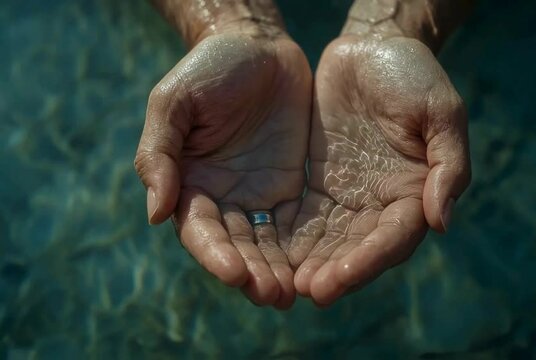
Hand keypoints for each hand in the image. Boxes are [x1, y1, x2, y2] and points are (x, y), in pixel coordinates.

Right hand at [134, 29, 311, 308]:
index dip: (214, 254)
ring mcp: (256, 194)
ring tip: (291, 293)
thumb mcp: (174, 102)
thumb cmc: (209, 69)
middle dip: (251, 272)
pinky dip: (299, 249)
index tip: (234, 272)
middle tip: (273, 295)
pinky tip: (312, 267)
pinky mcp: (288, 186)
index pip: (199, 229)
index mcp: (189, 182)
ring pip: (265, 243)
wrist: (258, 45)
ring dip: (275, 270)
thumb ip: (158, 154)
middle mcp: (222, 196)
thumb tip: (155, 213)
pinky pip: (295, 224)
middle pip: (235, 245)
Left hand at [286, 35, 470, 304]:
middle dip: (335, 272)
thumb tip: (441, 223)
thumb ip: (448, 165)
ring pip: (331, 241)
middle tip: (307, 291)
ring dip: (311, 265)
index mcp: (416, 192)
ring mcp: (350, 197)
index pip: (393, 238)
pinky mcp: (322, 185)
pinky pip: (306, 218)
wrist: (372, 48)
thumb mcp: (441, 111)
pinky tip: (274, 256)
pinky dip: (293, 240)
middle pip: (359, 249)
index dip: (367, 261)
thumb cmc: (413, 75)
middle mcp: (383, 203)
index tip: (337, 279)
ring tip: (286, 285)